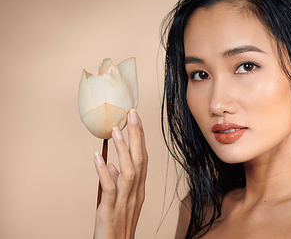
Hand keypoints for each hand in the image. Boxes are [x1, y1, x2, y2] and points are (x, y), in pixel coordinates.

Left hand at [93, 109, 147, 238]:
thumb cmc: (118, 226)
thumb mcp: (121, 201)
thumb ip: (117, 182)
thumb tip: (111, 164)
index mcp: (138, 188)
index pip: (143, 158)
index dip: (140, 138)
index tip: (136, 119)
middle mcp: (136, 192)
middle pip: (140, 160)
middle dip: (137, 136)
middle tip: (132, 114)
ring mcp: (125, 201)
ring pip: (129, 171)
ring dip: (123, 149)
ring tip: (116, 130)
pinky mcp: (111, 210)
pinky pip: (110, 188)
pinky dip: (104, 172)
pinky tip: (98, 158)